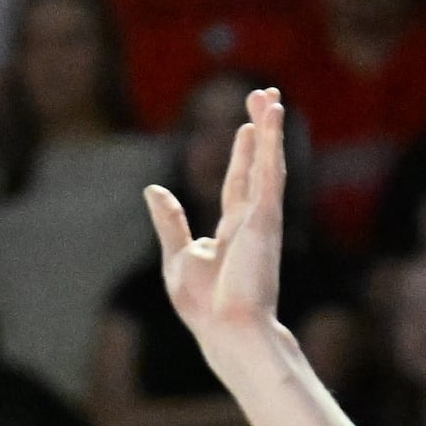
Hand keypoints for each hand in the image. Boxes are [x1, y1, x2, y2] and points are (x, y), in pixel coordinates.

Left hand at [144, 87, 301, 378]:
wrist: (227, 330)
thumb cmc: (205, 306)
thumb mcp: (178, 256)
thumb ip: (170, 220)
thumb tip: (153, 190)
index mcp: (232, 232)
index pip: (237, 185)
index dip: (241, 155)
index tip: (243, 128)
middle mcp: (252, 220)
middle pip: (257, 165)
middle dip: (260, 131)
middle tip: (264, 97)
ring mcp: (262, 217)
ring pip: (268, 162)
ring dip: (269, 127)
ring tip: (270, 95)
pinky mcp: (267, 217)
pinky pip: (270, 170)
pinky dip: (271, 140)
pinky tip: (271, 114)